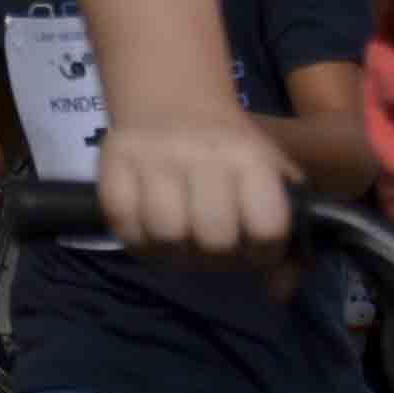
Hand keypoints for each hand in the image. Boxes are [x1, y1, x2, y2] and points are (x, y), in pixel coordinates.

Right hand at [95, 112, 297, 264]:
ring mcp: (152, 157)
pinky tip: (151, 231)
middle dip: (217, 257)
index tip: (256, 247)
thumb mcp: (270, 176)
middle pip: (214, 239)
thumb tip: (278, 294)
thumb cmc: (231, 150)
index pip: (267, 228)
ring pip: (166, 236)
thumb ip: (282, 233)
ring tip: (182, 242)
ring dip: (175, 253)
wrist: (174, 98)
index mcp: (251, 158)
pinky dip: (138, 241)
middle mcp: (202, 154)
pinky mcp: (112, 162)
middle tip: (213, 248)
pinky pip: (123, 226)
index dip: (263, 252)